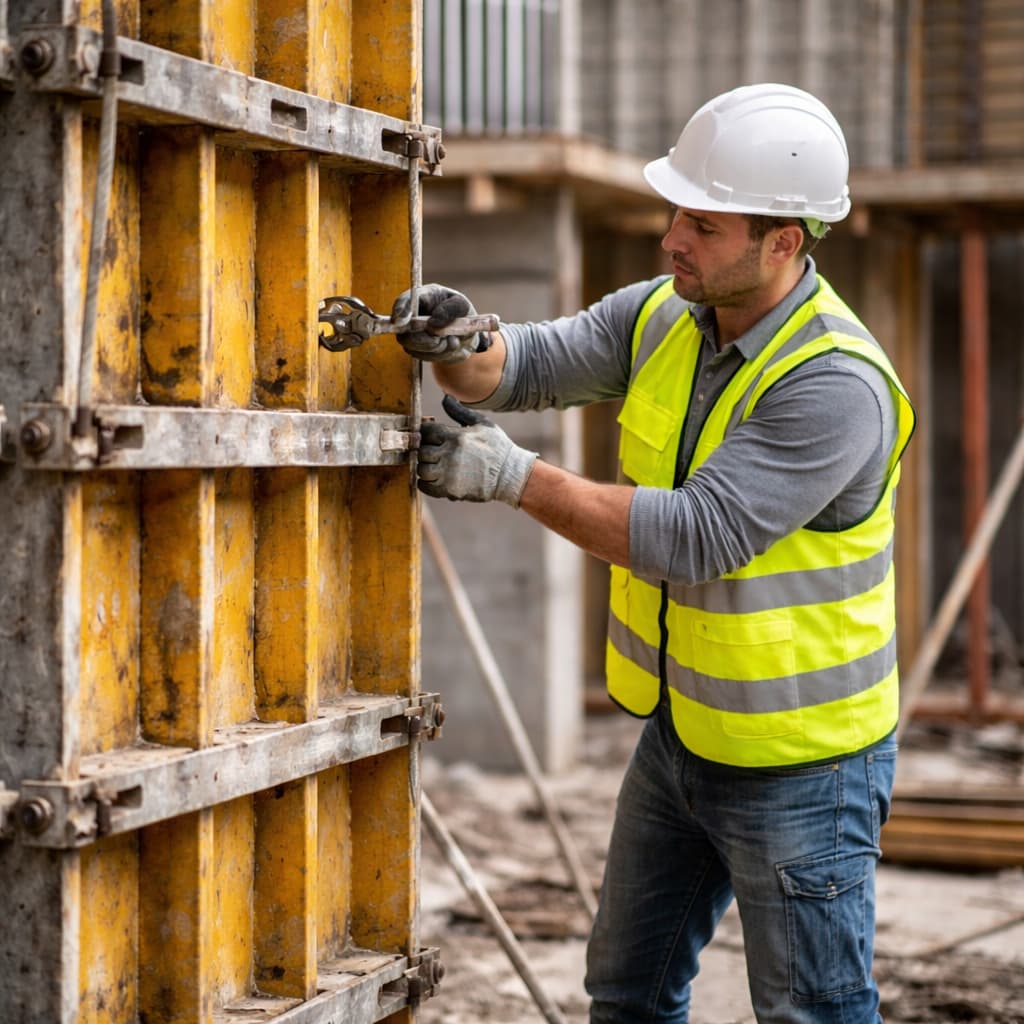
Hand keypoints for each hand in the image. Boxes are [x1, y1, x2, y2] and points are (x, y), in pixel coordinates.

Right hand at [391, 283, 491, 363]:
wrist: (468, 333)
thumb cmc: (462, 313)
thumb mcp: (462, 305)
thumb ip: (450, 309)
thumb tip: (432, 323)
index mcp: (421, 297)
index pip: (404, 301)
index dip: (399, 311)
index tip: (400, 322)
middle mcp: (411, 316)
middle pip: (403, 332)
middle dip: (422, 339)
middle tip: (439, 339)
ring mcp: (412, 334)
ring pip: (412, 347)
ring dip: (436, 346)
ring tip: (451, 339)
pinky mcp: (417, 349)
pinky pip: (424, 356)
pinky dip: (441, 353)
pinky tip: (449, 344)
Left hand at [418, 395, 537, 506]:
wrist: (511, 475)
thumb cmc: (498, 447)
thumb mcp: (482, 423)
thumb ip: (459, 411)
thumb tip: (445, 397)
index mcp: (456, 436)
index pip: (426, 431)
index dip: (426, 433)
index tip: (431, 437)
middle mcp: (450, 454)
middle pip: (421, 451)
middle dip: (425, 450)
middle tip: (433, 452)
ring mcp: (449, 474)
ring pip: (422, 469)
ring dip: (425, 467)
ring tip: (436, 465)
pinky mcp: (450, 490)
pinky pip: (425, 486)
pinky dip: (426, 482)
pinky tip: (435, 478)